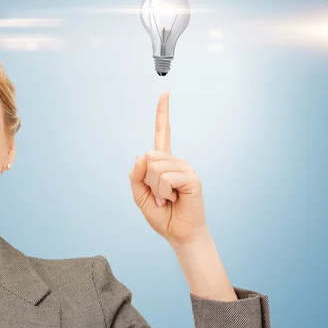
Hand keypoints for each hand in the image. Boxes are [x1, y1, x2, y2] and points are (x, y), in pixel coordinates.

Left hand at [129, 91, 207, 245]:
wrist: (179, 234)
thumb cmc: (162, 215)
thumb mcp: (140, 196)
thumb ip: (136, 177)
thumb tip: (141, 156)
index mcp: (163, 163)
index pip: (163, 133)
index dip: (163, 113)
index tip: (165, 92)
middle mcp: (175, 161)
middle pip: (148, 157)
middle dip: (147, 181)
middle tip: (159, 196)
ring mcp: (185, 168)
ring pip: (155, 169)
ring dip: (155, 190)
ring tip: (167, 199)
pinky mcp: (192, 178)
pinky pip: (166, 178)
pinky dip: (164, 193)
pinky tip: (174, 199)